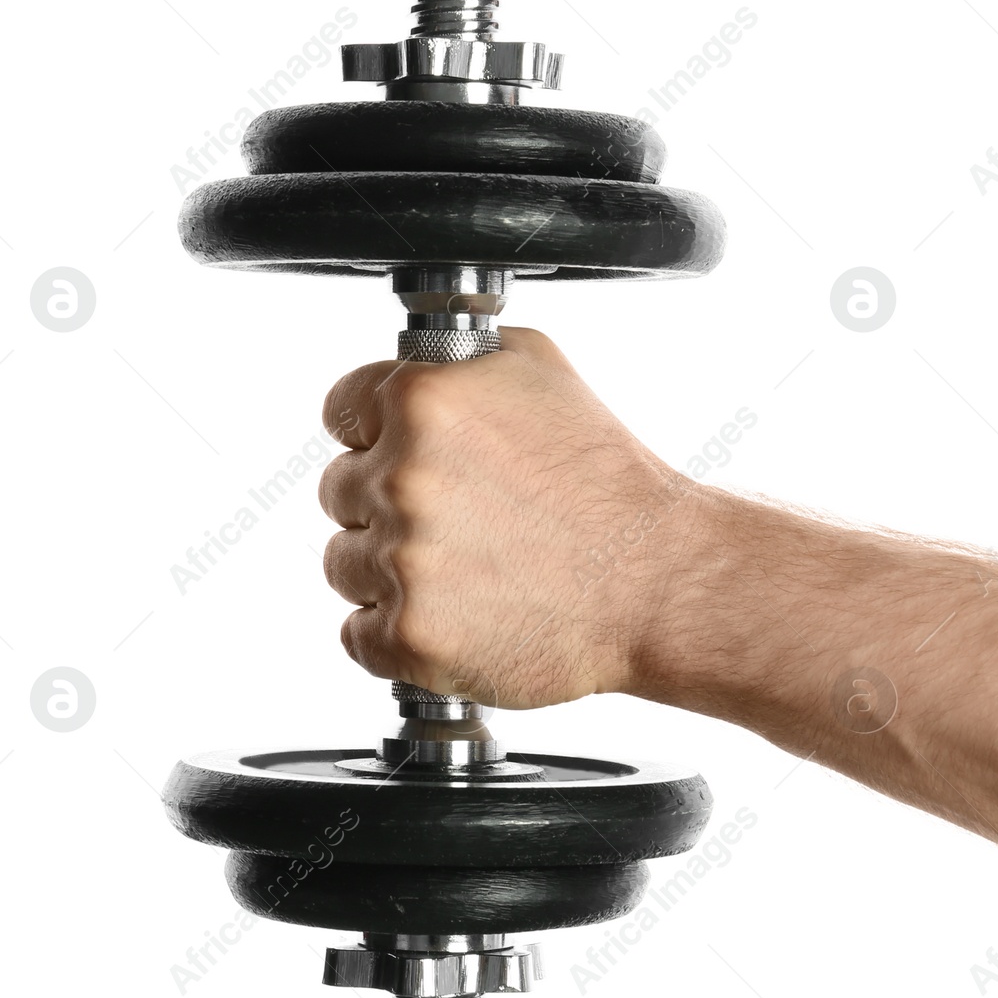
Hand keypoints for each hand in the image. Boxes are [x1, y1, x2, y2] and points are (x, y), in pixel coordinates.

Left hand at [319, 328, 693, 707]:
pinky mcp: (408, 635)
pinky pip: (359, 634)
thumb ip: (455, 362)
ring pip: (344, 565)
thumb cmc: (611, 485)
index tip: (401, 456)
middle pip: (339, 491)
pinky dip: (399, 632)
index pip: (342, 411)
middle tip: (459, 522)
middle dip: (387, 505)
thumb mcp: (541, 369)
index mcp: (424, 402)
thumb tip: (410, 365)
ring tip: (467, 572)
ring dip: (389, 570)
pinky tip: (459, 615)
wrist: (659, 583)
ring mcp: (401, 561)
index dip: (373, 434)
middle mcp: (401, 477)